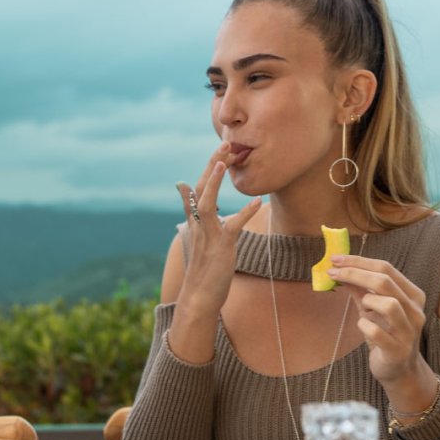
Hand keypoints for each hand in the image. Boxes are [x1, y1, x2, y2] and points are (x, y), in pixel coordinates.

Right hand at [175, 143, 261, 317]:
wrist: (199, 295)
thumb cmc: (203, 266)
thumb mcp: (198, 235)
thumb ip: (192, 210)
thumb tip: (181, 185)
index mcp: (196, 222)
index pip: (198, 189)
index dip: (208, 169)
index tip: (219, 150)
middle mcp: (199, 224)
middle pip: (201, 189)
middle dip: (211, 165)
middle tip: (225, 144)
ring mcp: (209, 235)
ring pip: (207, 203)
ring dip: (213, 181)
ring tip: (224, 161)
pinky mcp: (221, 247)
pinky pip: (232, 226)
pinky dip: (245, 212)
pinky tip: (258, 201)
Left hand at [327, 254, 426, 387]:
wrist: (398, 369)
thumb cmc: (385, 333)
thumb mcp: (372, 307)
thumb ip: (360, 288)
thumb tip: (339, 268)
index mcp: (412, 295)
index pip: (387, 268)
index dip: (359, 261)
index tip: (335, 259)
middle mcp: (415, 311)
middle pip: (385, 282)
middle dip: (354, 273)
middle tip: (331, 272)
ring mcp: (409, 332)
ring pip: (388, 304)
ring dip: (367, 300)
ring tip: (363, 307)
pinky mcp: (397, 350)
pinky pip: (376, 331)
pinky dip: (363, 325)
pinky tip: (362, 326)